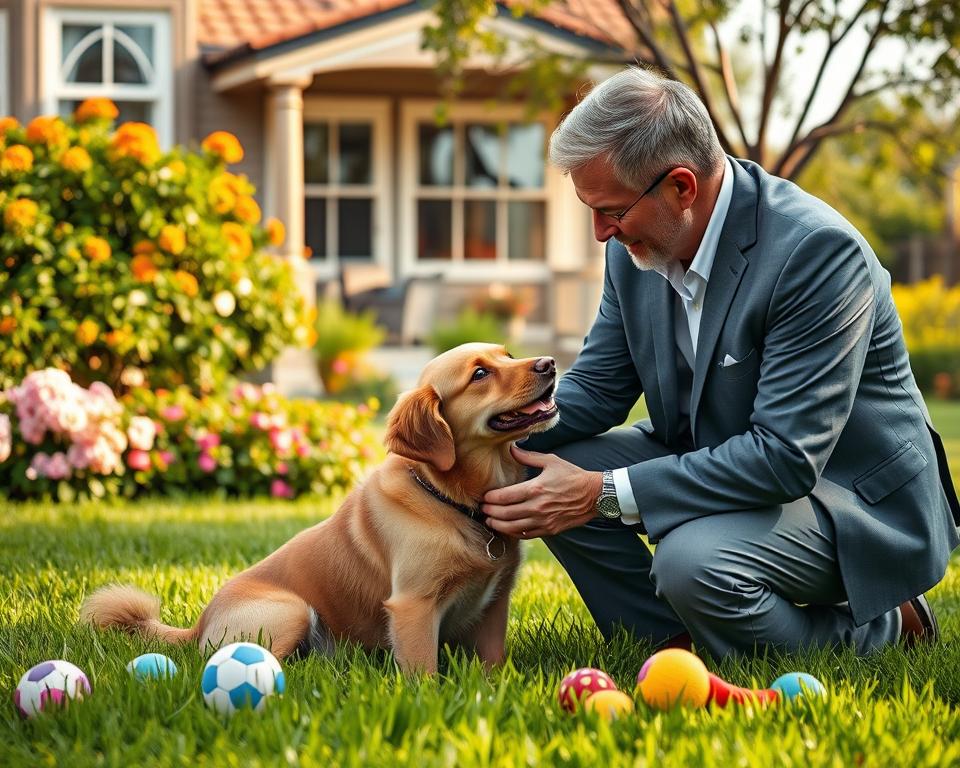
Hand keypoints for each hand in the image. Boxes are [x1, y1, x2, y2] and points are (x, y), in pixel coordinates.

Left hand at [482, 445, 601, 538]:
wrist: (594, 495)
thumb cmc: (572, 475)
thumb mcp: (551, 461)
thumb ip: (528, 457)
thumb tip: (511, 449)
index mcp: (536, 489)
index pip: (505, 496)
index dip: (491, 498)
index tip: (485, 497)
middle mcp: (537, 507)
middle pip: (505, 513)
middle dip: (490, 512)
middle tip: (482, 509)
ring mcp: (543, 521)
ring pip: (513, 527)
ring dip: (498, 525)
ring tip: (489, 520)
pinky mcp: (549, 530)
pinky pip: (526, 534)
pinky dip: (513, 533)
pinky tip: (507, 529)